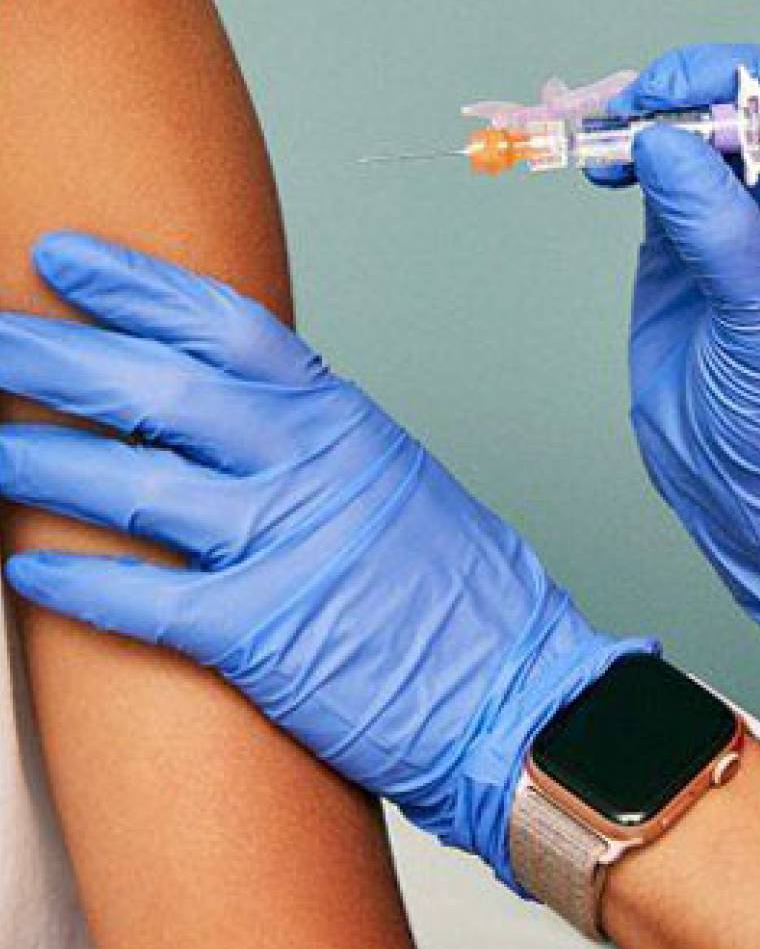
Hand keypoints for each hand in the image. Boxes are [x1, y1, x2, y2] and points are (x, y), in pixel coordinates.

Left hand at [0, 232, 652, 888]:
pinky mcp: (264, 635)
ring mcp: (287, 545)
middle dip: (57, 357)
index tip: (66, 260)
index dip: (138, 288)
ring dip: (43, 460)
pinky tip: (24, 570)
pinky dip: (78, 581)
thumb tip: (234, 419)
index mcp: (343, 420)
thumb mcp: (395, 480)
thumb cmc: (461, 591)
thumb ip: (316, 442)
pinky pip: (146, 599)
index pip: (226, 328)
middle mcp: (311, 465)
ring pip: (136, 483)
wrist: (520, 688)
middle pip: (161, 390)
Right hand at [595, 43, 759, 642]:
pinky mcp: (683, 236)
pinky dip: (623, 156)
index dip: (735, 83)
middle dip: (680, 95)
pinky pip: (653, 171)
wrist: (744, 478)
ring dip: (642, 121)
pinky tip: (602, 166)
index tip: (672, 96)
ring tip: (601, 140)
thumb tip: (661, 139)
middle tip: (625, 111)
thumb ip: (716, 222)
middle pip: (737, 104)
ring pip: (689, 131)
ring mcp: (735, 212)